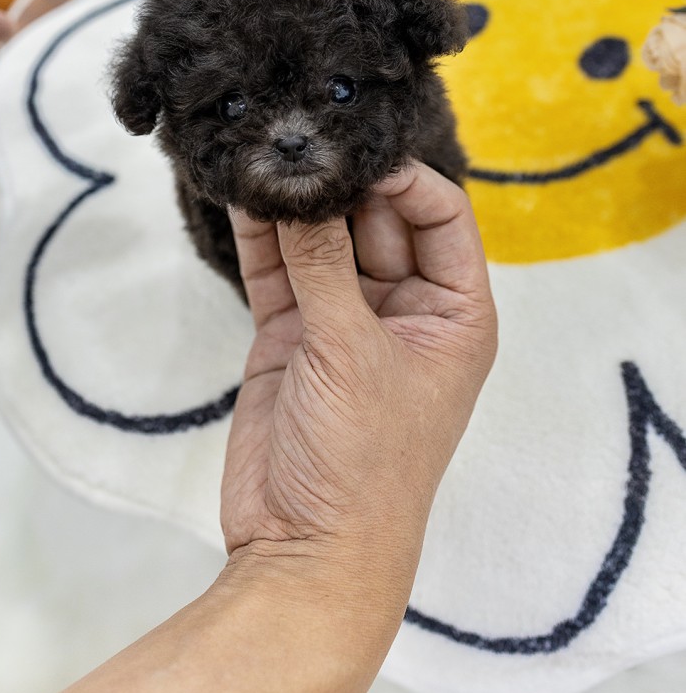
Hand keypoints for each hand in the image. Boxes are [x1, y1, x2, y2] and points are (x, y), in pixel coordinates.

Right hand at [223, 162, 496, 585]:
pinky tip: (240, 194)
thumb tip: (304, 184)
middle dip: (340, 182)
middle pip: (376, 219)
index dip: (402, 178)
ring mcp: (343, 322)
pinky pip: (279, 270)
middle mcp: (403, 310)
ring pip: (322, 240)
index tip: (355, 151)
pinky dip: (261, 236)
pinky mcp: (291, 336)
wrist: (304, 552)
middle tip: (298, 140)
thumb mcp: (351, 354)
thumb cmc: (361, 464)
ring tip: (263, 153)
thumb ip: (325, 265)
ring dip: (295, 203)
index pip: (440, 217)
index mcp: (453, 314)